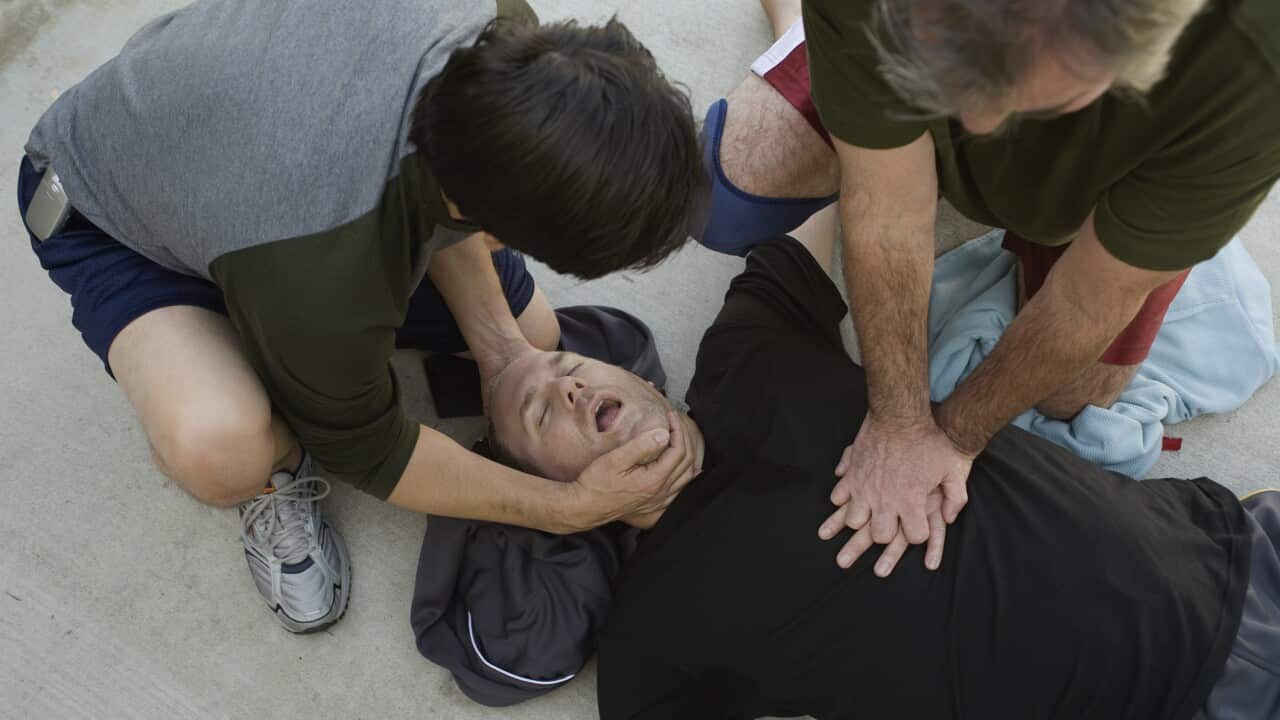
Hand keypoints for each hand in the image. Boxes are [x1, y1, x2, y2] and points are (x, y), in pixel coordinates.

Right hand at [568, 412, 698, 530]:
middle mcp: (660, 493)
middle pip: (687, 463)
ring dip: (687, 456)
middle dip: (684, 439)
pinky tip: (682, 471)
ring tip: (680, 440)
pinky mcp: (653, 507)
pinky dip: (684, 477)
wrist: (585, 507)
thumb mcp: (615, 459)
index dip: (677, 430)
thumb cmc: (596, 484)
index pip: (678, 450)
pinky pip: (678, 491)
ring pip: (686, 478)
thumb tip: (663, 434)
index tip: (670, 417)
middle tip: (676, 424)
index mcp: (654, 479)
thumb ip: (641, 446)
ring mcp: (658, 502)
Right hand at [818, 415, 972, 571]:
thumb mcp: (953, 468)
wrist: (900, 416)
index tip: (919, 522)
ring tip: (870, 510)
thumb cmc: (929, 441)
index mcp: (911, 501)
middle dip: (887, 530)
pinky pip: (838, 497)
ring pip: (854, 521)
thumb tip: (949, 517)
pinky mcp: (851, 475)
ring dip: (862, 518)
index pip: (914, 537)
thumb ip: (956, 497)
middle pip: (880, 536)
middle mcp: (885, 500)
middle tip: (893, 518)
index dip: (919, 532)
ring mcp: (865, 488)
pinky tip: (854, 493)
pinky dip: (843, 498)